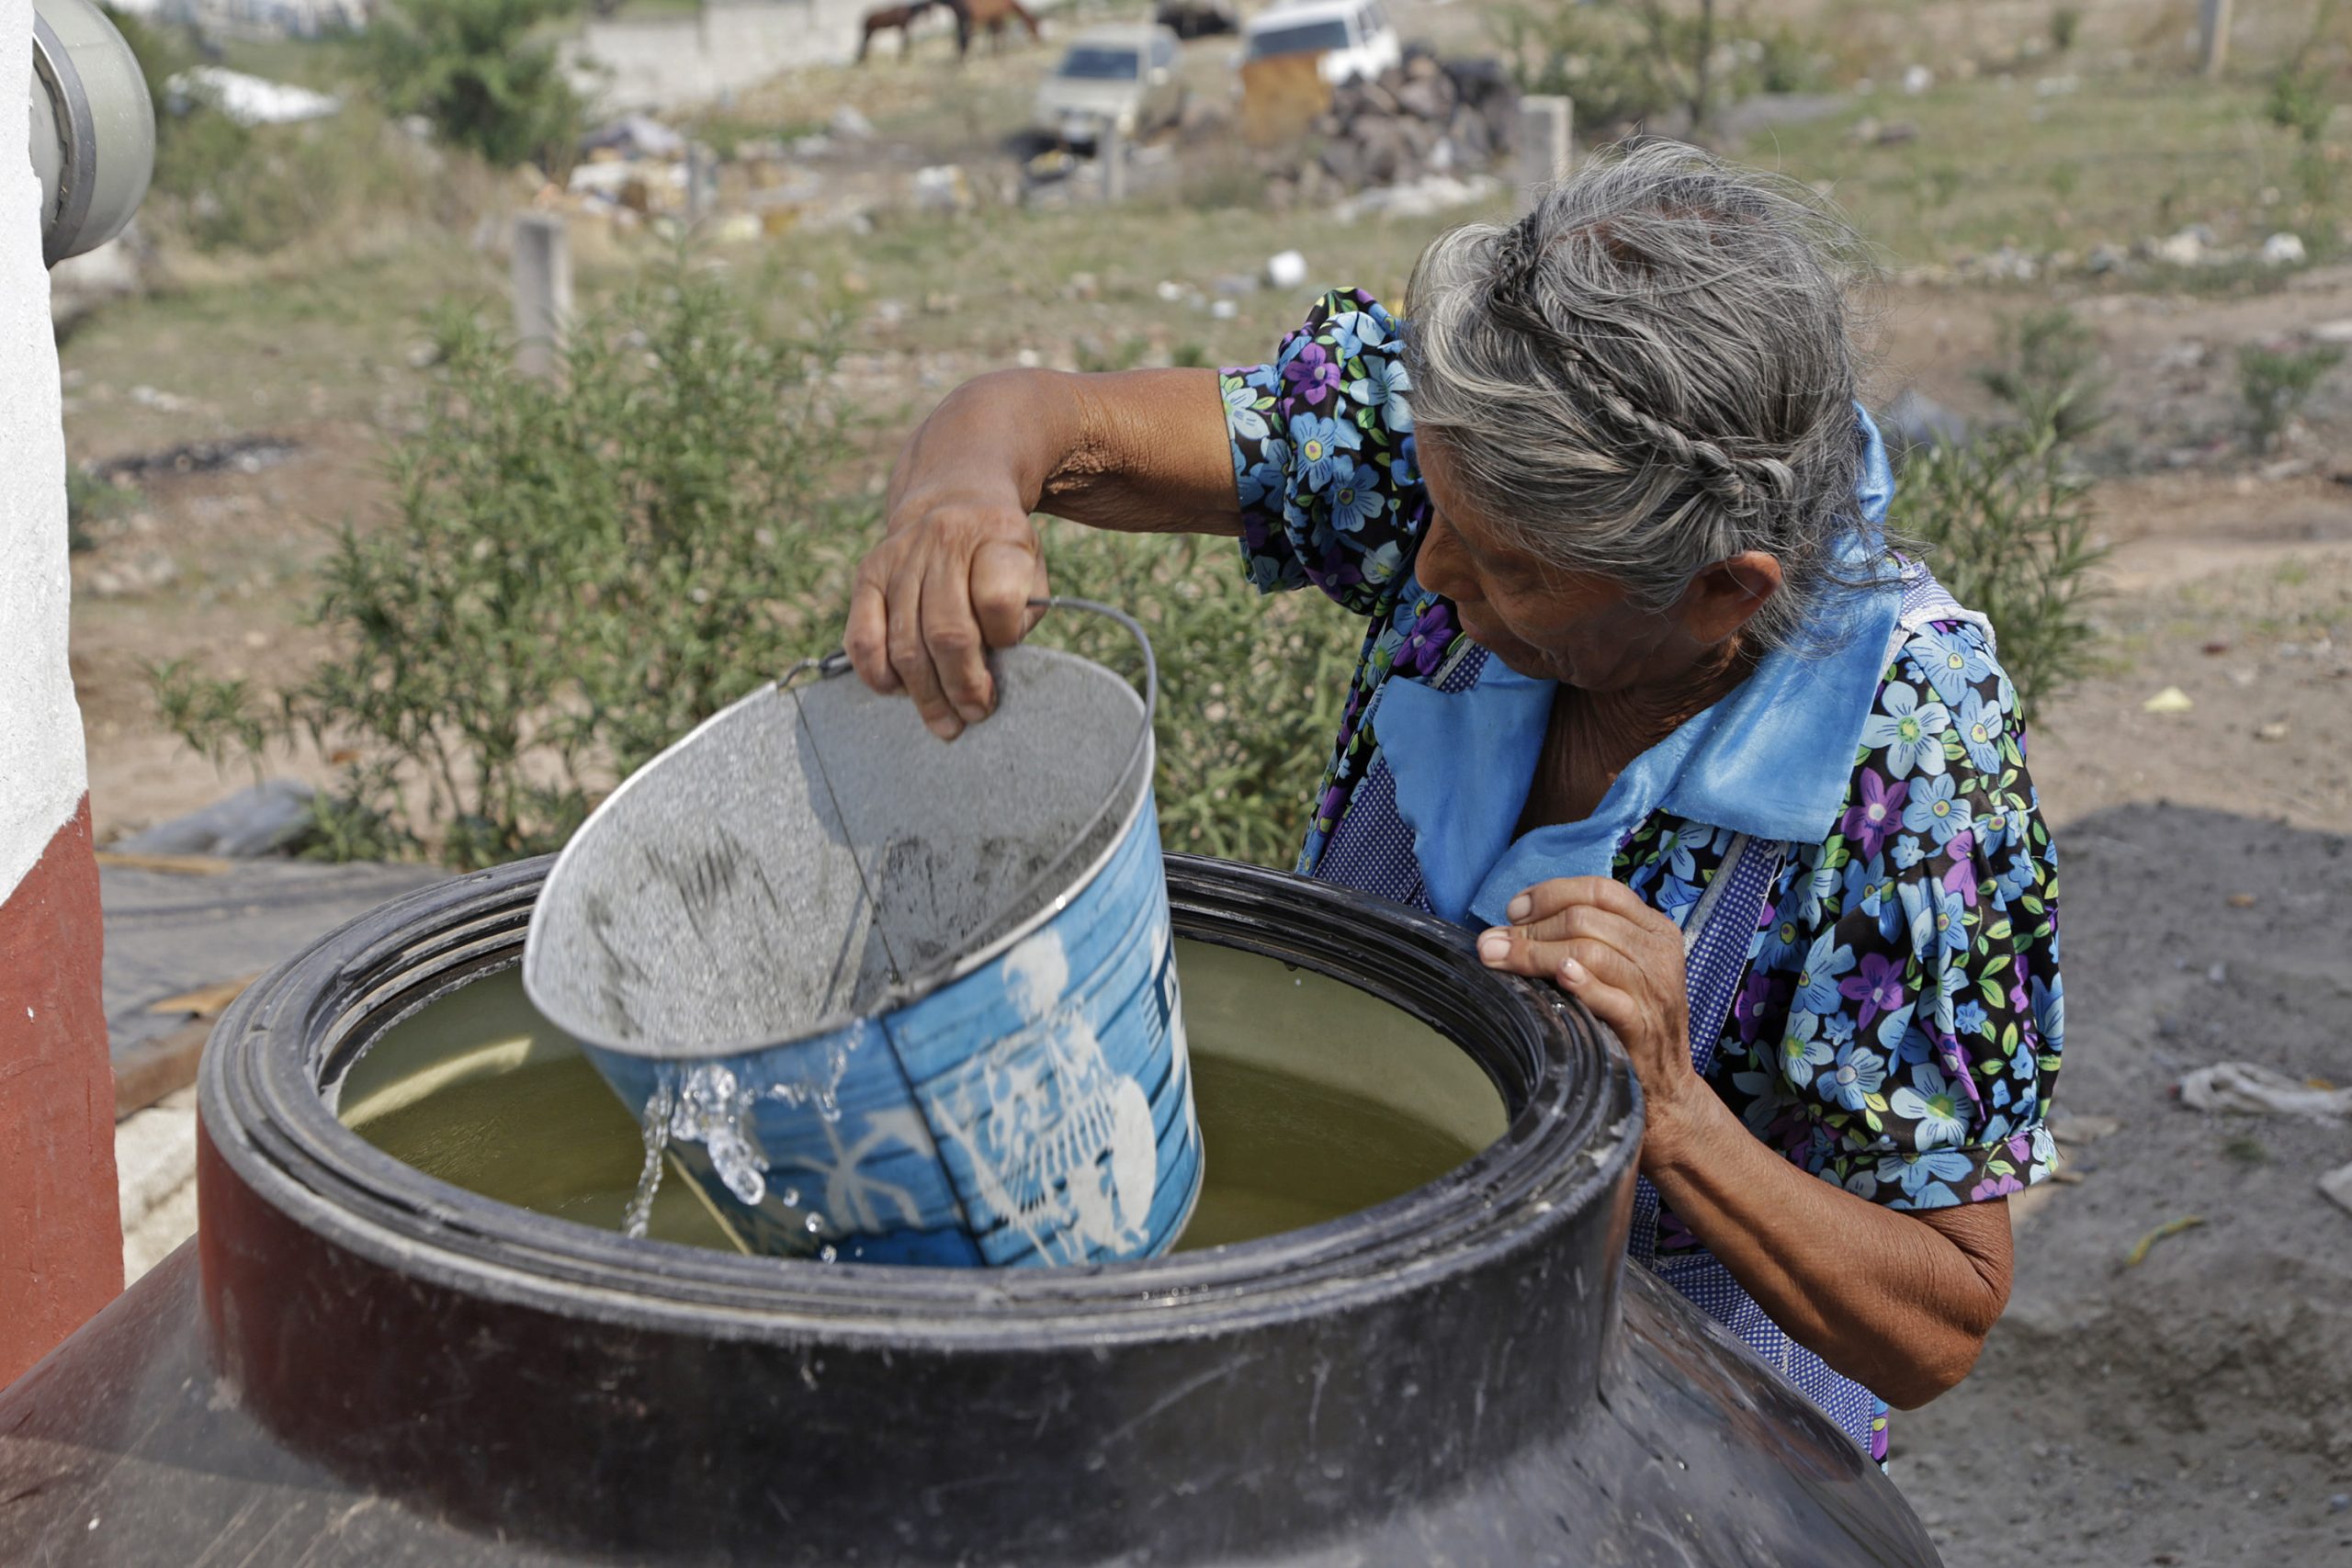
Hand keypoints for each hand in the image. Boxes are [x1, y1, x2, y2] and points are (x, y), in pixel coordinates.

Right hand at [844, 379, 1053, 740]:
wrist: (955, 494)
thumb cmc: (1001, 554)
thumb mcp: (1033, 570)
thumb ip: (1022, 615)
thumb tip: (991, 668)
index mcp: (999, 535)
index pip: (999, 598)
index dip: (1005, 635)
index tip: (1008, 648)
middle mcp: (945, 540)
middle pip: (948, 631)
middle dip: (963, 686)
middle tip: (975, 716)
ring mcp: (900, 556)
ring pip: (905, 642)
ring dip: (926, 694)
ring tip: (946, 724)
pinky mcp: (867, 572)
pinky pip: (862, 634)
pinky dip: (877, 672)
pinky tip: (897, 691)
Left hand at [1477, 876, 1706, 1168]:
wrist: (1664, 1087)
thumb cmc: (1628, 1021)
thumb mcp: (1618, 970)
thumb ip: (1581, 939)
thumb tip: (1509, 927)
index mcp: (1654, 929)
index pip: (1600, 890)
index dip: (1551, 893)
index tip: (1513, 910)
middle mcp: (1658, 952)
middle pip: (1585, 919)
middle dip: (1530, 927)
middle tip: (1492, 943)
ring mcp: (1654, 988)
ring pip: (1588, 949)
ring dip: (1534, 952)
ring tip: (1499, 959)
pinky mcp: (1643, 1024)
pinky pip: (1609, 995)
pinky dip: (1579, 982)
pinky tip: (1557, 977)